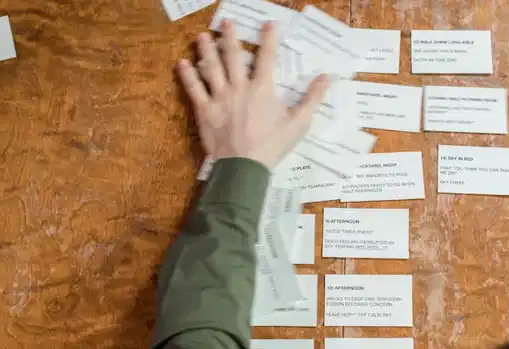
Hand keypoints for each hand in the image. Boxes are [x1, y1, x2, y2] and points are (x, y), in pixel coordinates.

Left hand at [177, 20, 328, 169]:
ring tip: (202, 36)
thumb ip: (313, 98)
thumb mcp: (299, 123)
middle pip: (233, 56)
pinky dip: (188, 75)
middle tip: (227, 22)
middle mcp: (239, 87)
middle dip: (230, 37)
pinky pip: (194, 89)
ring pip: (211, 68)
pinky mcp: (205, 110)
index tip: (267, 24)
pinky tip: (182, 63)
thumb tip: (327, 77)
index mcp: (262, 88)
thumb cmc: (273, 145)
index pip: (267, 57)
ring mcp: (220, 98)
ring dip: (206, 50)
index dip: (268, 39)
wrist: (244, 166)